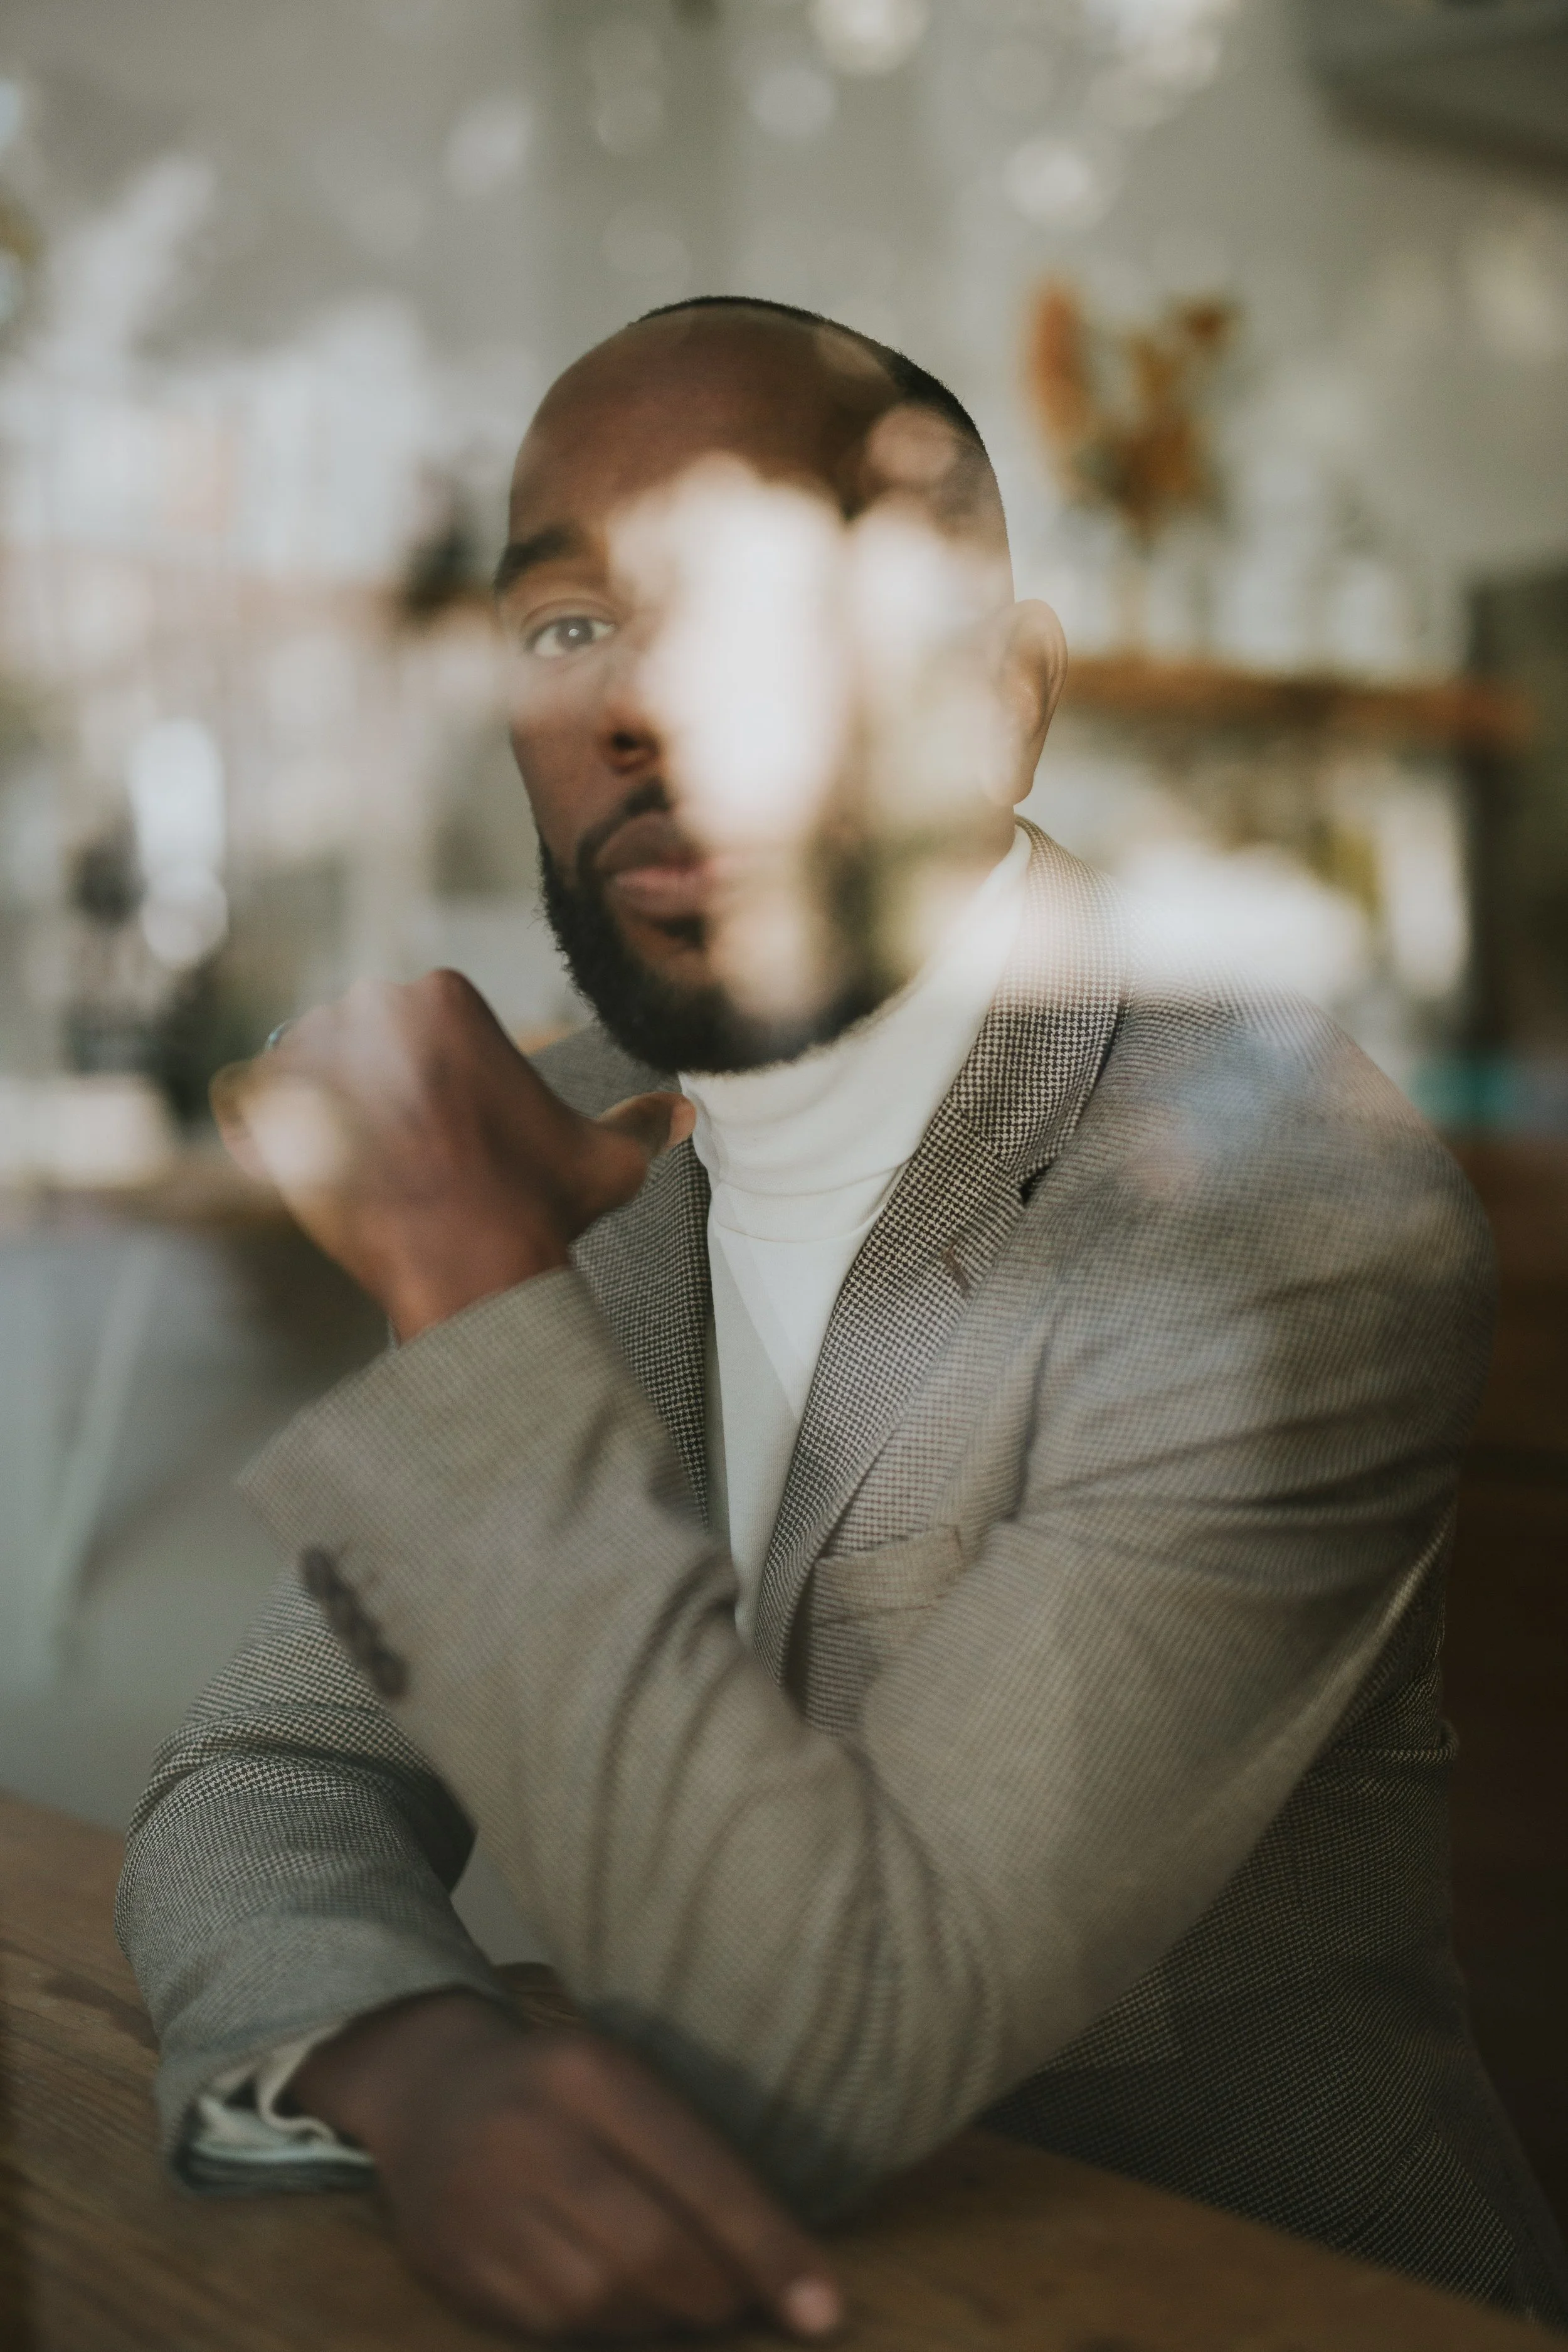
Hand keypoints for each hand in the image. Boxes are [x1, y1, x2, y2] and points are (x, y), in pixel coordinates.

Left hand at [211, 971, 692, 1338]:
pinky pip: (245, 1104)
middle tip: (403, 1154)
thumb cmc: (537, 1208)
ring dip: (317, 1107)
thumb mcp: (606, 1160)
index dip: (430, 1080)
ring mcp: (310, 1055)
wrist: (471, 1270)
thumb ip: (643, 1123)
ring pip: (301, 1065)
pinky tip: (300, 1169)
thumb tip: (680, 1113)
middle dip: (371, 1086)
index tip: (444, 1127)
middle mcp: (372, 1009)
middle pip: (356, 1037)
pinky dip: (260, 1133)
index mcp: (444, 997)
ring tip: (358, 1167)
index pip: (416, 1021)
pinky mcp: (266, 1108)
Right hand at [291, 1991, 842, 2341]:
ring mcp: (480, 2200)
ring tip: (683, 2309)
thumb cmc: (559, 2093)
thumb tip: (789, 2267)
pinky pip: (544, 2325)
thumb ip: (697, 2161)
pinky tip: (618, 2314)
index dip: (767, 2248)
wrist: (428, 2090)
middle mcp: (530, 2131)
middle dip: (715, 2296)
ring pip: (596, 2299)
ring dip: (659, 2323)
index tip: (823, 2309)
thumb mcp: (626, 2086)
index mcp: (591, 2073)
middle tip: (742, 2309)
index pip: (699, 2171)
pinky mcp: (450, 2259)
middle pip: (649, 2247)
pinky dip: (598, 2332)